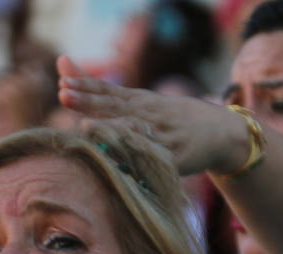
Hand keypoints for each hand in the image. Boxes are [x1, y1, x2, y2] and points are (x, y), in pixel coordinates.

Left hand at [56, 56, 246, 175]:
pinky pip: (152, 161)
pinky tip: (118, 162)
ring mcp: (162, 137)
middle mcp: (150, 116)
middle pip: (115, 108)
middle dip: (90, 102)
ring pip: (133, 133)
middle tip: (64, 95)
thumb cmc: (169, 118)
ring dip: (110, 130)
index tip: (63, 84)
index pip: (109, 92)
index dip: (86, 87)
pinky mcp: (174, 159)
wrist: (220, 133)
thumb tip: (62, 63)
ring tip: (87, 127)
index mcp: (141, 102)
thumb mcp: (139, 100)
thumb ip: (100, 89)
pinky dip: (137, 161)